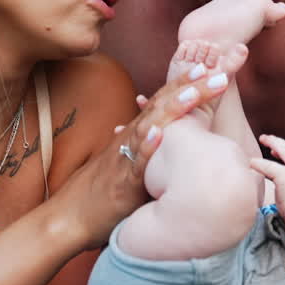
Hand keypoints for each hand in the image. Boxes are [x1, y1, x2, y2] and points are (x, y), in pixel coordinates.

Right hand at [57, 65, 235, 247]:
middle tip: (217, 71)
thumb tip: (168, 140)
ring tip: (194, 93)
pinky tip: (159, 135)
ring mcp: (124, 159)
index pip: (161, 102)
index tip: (207, 67)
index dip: (183, 83)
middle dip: (189, 87)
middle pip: (161, 106)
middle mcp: (129, 140)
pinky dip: (146, 147)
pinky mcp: (121, 183)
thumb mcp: (127, 164)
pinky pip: (134, 164)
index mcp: (134, 134)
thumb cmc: (100, 193)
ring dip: (172, 109)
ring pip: (149, 127)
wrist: (68, 217)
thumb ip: (146, 150)